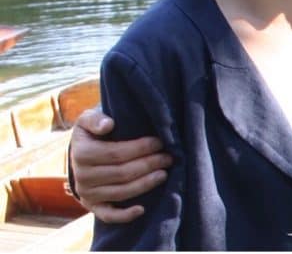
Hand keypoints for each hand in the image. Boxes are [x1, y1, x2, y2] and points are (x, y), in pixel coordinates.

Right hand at [70, 108, 172, 222]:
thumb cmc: (91, 133)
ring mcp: (87, 194)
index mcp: (82, 154)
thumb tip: (108, 124)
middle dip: (149, 164)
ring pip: (121, 192)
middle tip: (169, 157)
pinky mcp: (93, 206)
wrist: (79, 154)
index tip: (160, 142)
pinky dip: (125, 215)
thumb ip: (96, 119)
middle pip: (122, 173)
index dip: (140, 148)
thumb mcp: (88, 120)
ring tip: (164, 173)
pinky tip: (142, 209)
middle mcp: (82, 177)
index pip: (116, 153)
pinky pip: (108, 215)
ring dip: (145, 184)